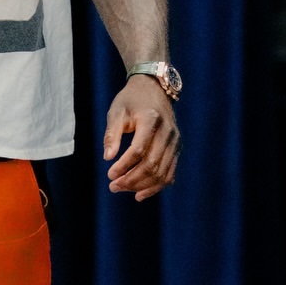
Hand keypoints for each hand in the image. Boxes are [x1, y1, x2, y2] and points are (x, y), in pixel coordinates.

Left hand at [103, 76, 179, 200]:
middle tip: (113, 186)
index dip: (124, 165)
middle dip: (131, 180)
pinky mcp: (177, 149)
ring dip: (141, 185)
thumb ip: (112, 134)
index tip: (109, 175)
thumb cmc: (131, 101)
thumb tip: (108, 157)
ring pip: (161, 172)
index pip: (139, 150)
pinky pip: (169, 173)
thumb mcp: (116, 112)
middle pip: (151, 164)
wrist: (154, 90)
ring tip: (122, 189)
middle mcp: (168, 132)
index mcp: (151, 120)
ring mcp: (175, 142)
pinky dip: (155, 186)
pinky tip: (140, 194)